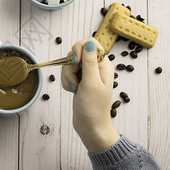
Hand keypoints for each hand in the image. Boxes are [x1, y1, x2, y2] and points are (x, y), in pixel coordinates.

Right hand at [61, 38, 119, 152]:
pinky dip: (66, 82)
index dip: (79, 48)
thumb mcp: (91, 83)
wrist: (90, 126)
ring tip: (75, 89)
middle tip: (77, 81)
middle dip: (70, 66)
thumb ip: (89, 61)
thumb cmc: (93, 107)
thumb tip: (88, 43)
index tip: (76, 61)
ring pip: (69, 63)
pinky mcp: (79, 81)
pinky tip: (72, 91)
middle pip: (76, 52)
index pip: (89, 42)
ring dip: (67, 76)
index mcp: (103, 64)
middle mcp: (95, 67)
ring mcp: (86, 74)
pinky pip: (67, 73)